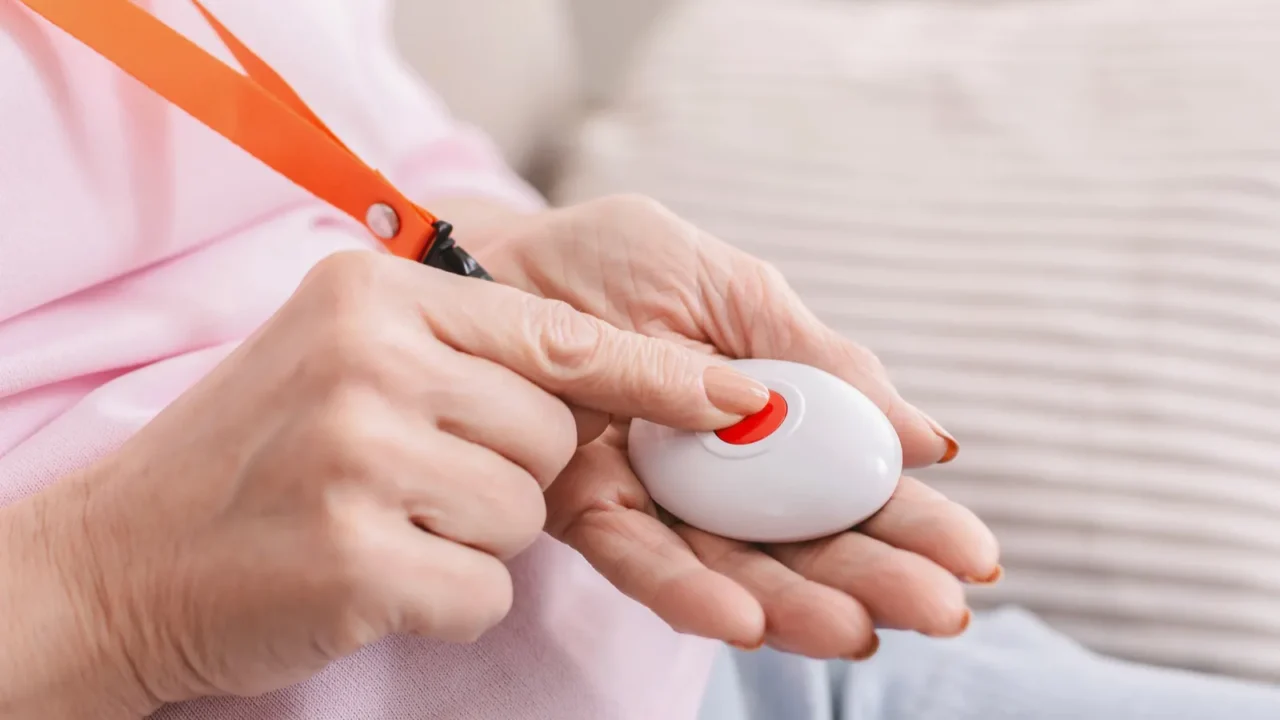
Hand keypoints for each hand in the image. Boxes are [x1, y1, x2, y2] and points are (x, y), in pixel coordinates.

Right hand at [0, 250, 768, 716]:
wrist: (119, 559)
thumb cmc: (251, 462)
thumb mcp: (343, 359)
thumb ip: (461, 350)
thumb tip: (611, 377)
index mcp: (374, 297)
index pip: (558, 335)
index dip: (658, 373)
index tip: (743, 399)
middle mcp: (367, 361)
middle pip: (550, 434)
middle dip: (508, 470)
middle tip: (410, 479)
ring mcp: (358, 460)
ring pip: (524, 514)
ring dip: (471, 536)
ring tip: (377, 522)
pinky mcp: (358, 560)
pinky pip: (486, 588)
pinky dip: (446, 597)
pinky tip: (365, 577)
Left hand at [468, 195, 1001, 658]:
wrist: (495, 258)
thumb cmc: (613, 263)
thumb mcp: (733, 289)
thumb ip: (818, 363)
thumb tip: (926, 442)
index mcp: (766, 413)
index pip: (852, 479)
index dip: (912, 520)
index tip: (976, 557)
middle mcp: (717, 467)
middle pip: (805, 538)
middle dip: (874, 576)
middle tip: (938, 611)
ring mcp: (654, 495)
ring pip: (734, 565)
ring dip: (795, 601)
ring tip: (854, 629)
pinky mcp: (582, 510)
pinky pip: (637, 559)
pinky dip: (687, 590)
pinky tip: (742, 617)